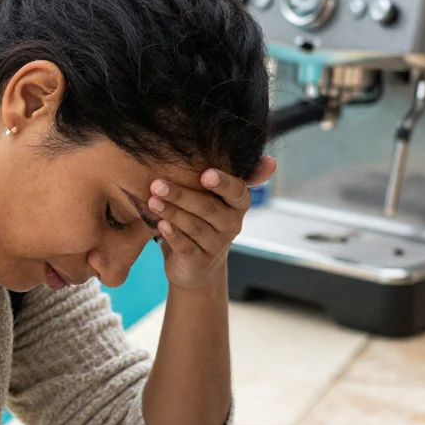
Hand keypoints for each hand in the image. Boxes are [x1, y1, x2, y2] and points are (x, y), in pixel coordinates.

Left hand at [148, 156, 276, 292]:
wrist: (197, 265)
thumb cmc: (202, 219)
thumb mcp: (214, 197)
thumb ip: (223, 177)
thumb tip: (272, 160)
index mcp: (238, 204)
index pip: (236, 191)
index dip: (222, 183)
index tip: (205, 174)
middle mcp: (232, 224)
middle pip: (208, 208)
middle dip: (181, 195)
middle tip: (157, 185)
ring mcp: (217, 245)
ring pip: (194, 226)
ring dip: (172, 212)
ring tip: (152, 201)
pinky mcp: (199, 261)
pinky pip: (186, 247)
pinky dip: (173, 235)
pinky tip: (160, 225)